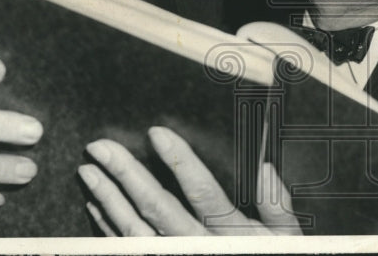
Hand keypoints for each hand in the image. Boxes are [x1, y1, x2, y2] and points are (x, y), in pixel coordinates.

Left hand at [79, 126, 301, 235]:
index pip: (201, 191)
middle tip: (101, 147)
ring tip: (88, 170)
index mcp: (229, 233)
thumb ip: (277, 205)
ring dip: (107, 198)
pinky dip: (108, 227)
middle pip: (156, 207)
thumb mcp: (289, 239)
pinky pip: (127, 248)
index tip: (156, 133)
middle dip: (125, 174)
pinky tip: (95, 205)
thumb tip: (264, 167)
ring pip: (133, 230)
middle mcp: (197, 246)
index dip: (178, 161)